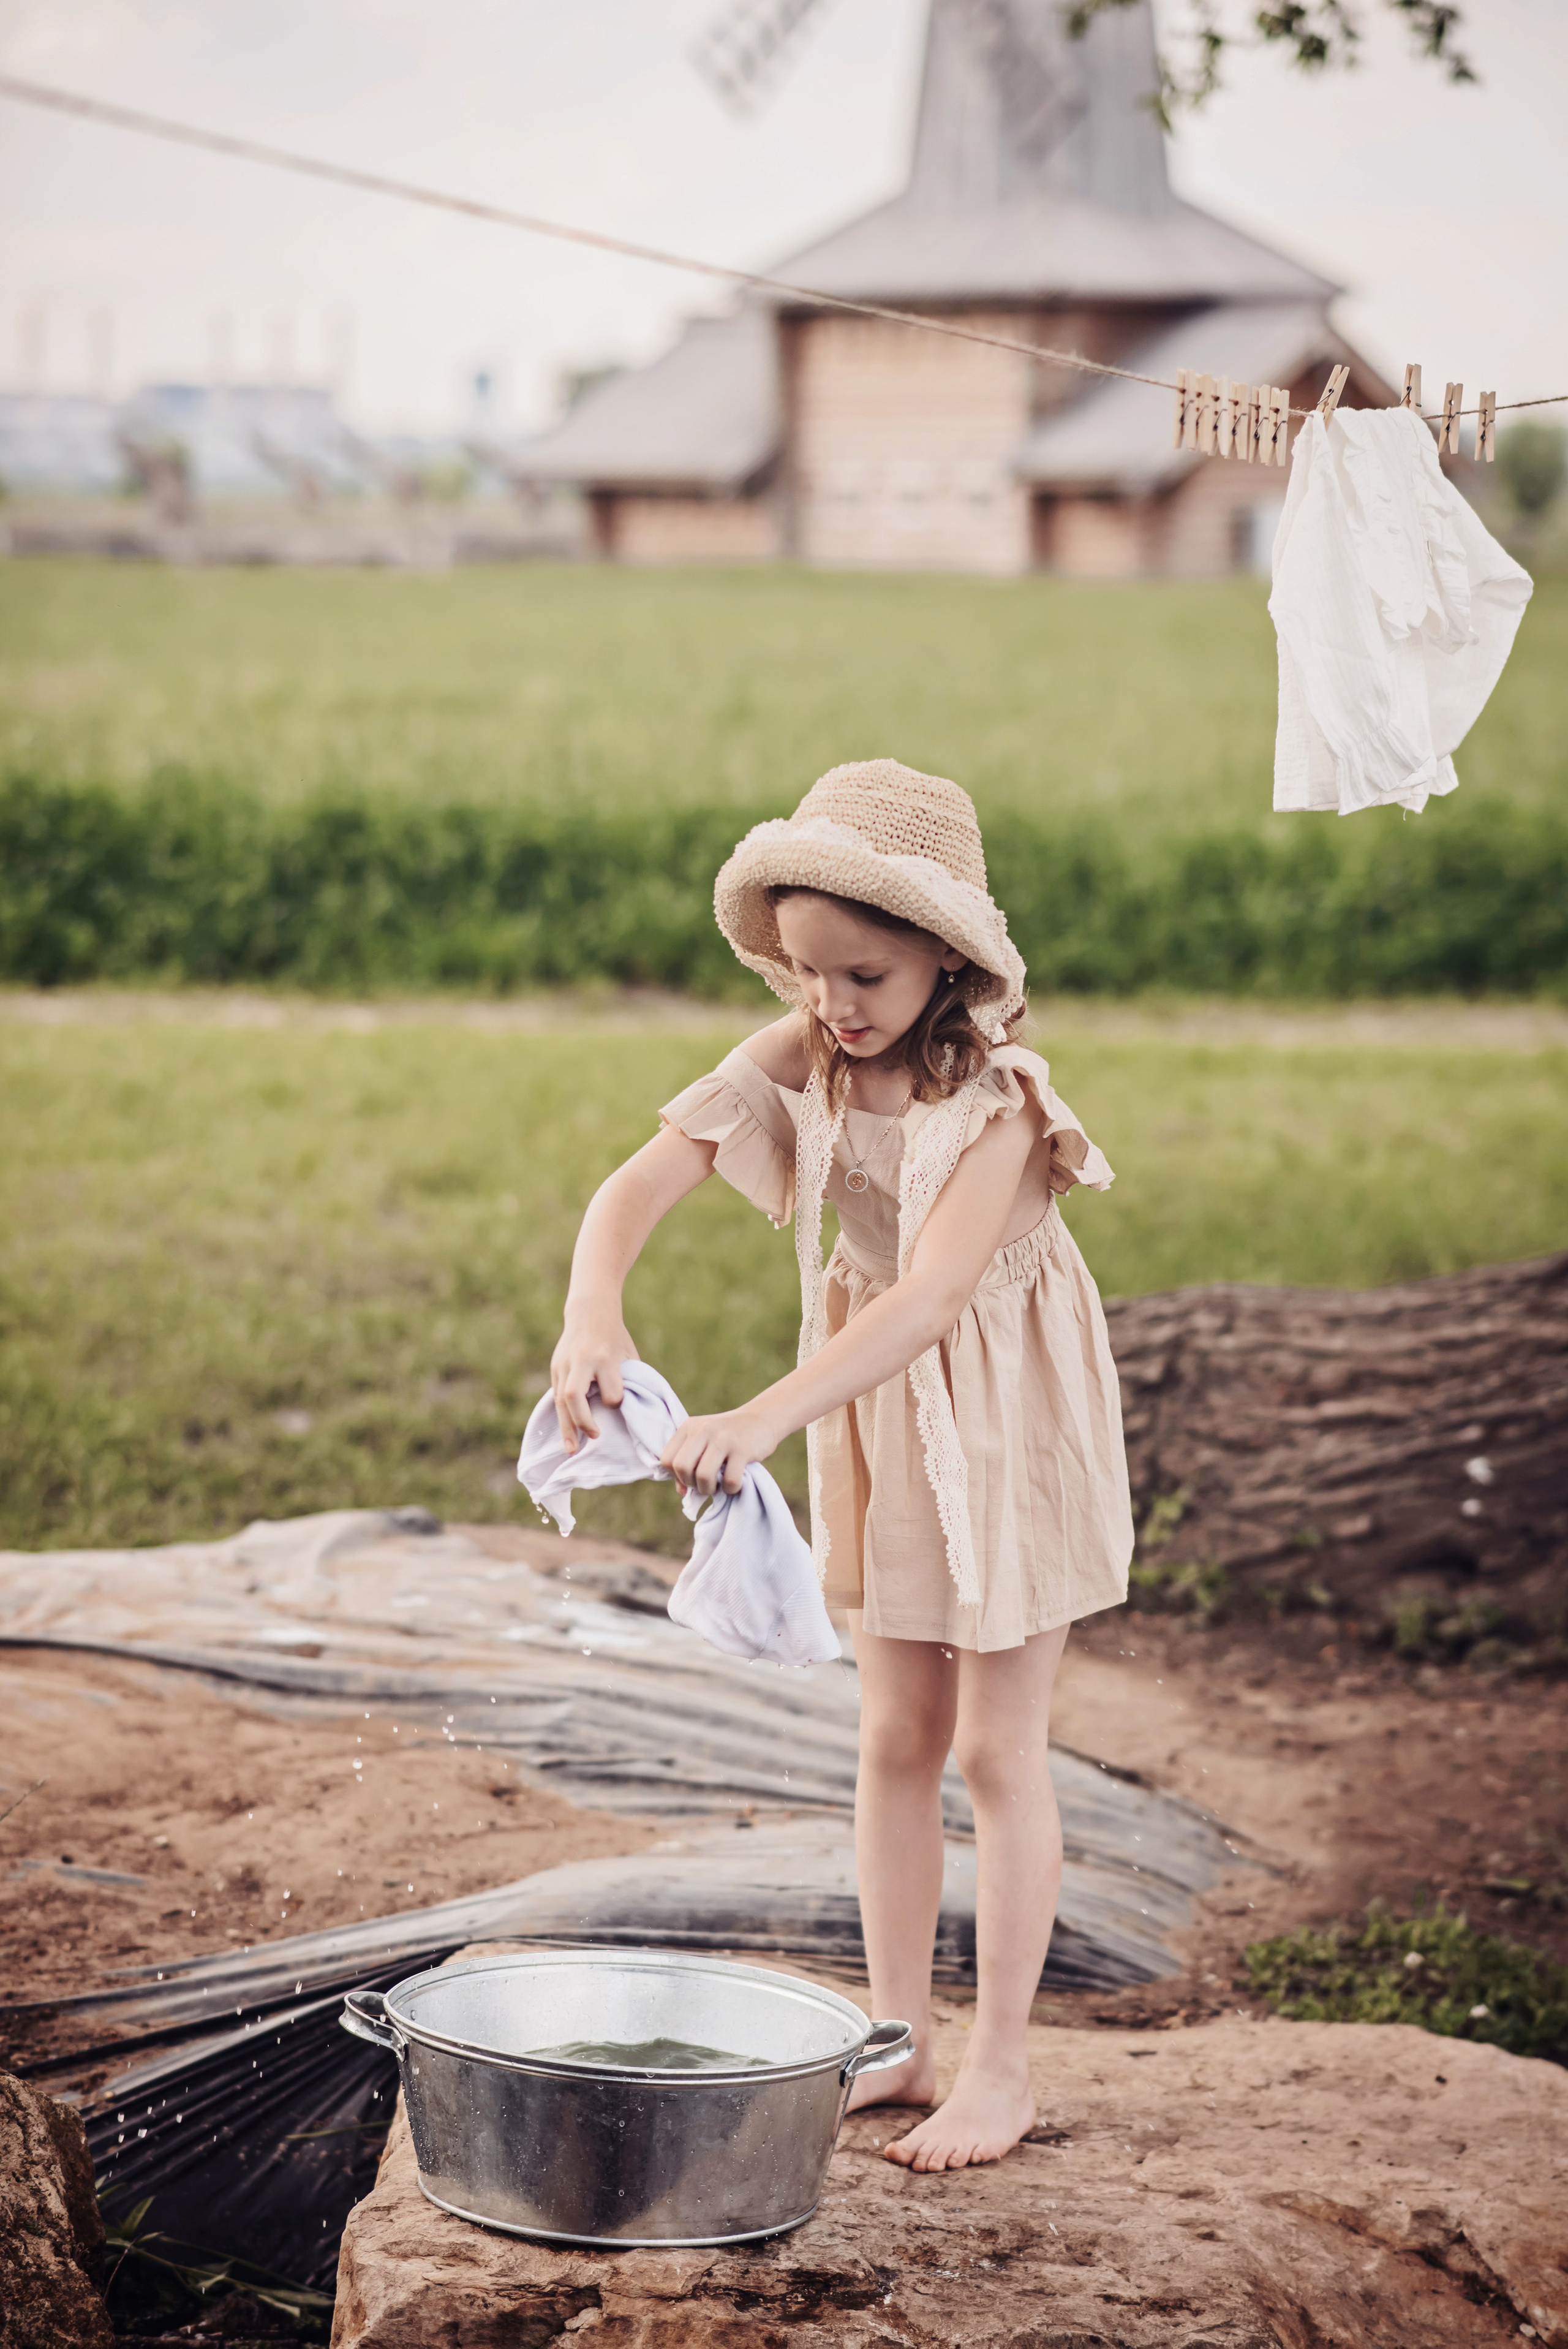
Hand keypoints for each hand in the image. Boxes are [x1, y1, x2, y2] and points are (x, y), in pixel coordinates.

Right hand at [550, 1305, 636, 1454]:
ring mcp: (563, 1364)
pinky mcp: (555, 1367)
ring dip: (566, 1427)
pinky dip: (562, 1416)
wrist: (590, 1311)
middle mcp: (581, 1361)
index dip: (616, 1401)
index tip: (619, 1403)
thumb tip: (627, 1412)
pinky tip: (566, 1433)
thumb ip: (626, 1380)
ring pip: (560, 1400)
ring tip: (571, 1449)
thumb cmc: (615, 1337)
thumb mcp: (628, 1354)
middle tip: (594, 1438)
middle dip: (582, 1422)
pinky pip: (556, 1397)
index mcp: (604, 1357)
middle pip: (574, 1396)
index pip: (610, 1391)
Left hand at [660, 1406, 779, 1498]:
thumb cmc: (730, 1436)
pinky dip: (731, 1489)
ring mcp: (723, 1439)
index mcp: (689, 1427)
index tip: (692, 1478)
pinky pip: (729, 1480)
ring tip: (718, 1486)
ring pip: (703, 1475)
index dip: (677, 1476)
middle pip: (681, 1467)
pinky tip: (735, 1483)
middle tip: (705, 1483)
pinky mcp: (742, 1449)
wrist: (762, 1418)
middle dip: (691, 1484)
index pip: (667, 1460)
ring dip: (709, 1489)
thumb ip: (689, 1463)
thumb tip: (681, 1491)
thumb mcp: (705, 1441)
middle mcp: (703, 1430)